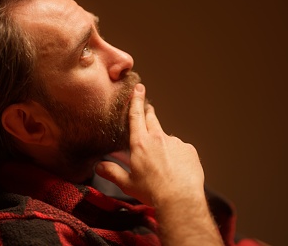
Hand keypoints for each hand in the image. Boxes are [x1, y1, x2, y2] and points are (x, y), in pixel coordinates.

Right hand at [96, 83, 204, 206]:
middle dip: (149, 113)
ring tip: (162, 163)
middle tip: (147, 111)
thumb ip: (112, 172)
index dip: (136, 100)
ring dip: (163, 144)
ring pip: (166, 138)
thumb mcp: (128, 184)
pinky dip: (177, 155)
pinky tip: (176, 169)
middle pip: (152, 119)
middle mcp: (158, 138)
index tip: (138, 88)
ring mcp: (176, 143)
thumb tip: (98, 166)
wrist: (180, 199)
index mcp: (141, 143)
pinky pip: (180, 149)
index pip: (136, 116)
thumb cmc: (152, 192)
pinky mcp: (189, 150)